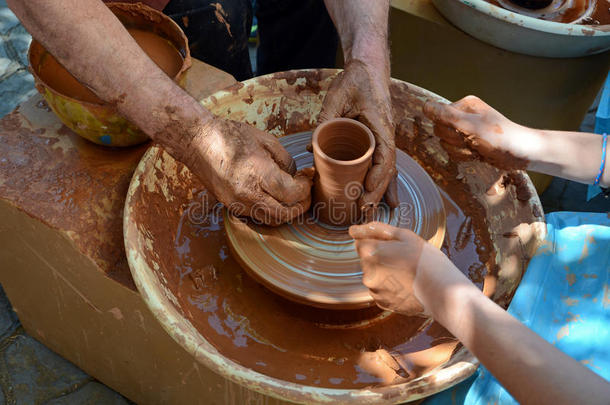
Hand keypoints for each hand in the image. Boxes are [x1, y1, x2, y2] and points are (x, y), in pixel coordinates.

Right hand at [186, 118, 313, 225]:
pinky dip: (271, 211)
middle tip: (306, 192)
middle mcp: (247, 193)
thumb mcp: (265, 140)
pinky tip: (275, 197)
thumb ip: (285, 160)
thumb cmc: (231, 135)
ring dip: (287, 212)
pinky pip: (258, 216)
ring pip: (271, 220)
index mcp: (258, 173)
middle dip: (301, 205)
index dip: (305, 189)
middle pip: (285, 214)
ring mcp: (237, 203)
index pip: (291, 194)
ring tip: (293, 196)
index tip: (308, 177)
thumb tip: (297, 175)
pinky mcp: (231, 206)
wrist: (197, 142)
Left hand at [320, 60, 397, 217]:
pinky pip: (380, 165)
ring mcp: (383, 139)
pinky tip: (376, 199)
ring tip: (373, 214)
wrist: (368, 68)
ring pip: (385, 171)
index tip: (367, 193)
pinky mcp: (376, 141)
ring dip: (380, 193)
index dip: (378, 178)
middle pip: (387, 171)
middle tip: (366, 213)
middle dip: (377, 193)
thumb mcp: (337, 97)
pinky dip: (379, 183)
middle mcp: (386, 136)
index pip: (385, 157)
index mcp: (381, 126)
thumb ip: (326, 120)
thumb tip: (310, 148)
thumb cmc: (355, 80)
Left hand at [349, 222, 428, 316]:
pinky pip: (381, 289)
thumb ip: (377, 230)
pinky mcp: (382, 303)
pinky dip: (390, 286)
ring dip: (385, 272)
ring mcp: (374, 290)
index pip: (360, 242)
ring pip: (374, 275)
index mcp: (370, 253)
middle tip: (405, 259)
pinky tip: (406, 284)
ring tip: (408, 273)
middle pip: (367, 259)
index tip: (392, 245)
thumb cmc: (426, 260)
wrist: (444, 293)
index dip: (376, 241)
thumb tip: (354, 230)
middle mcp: (367, 273)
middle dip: (380, 257)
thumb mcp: (405, 236)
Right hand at [423, 95, 534, 169]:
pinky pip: (454, 151)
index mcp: (464, 105)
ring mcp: (466, 130)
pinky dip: (464, 156)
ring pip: (446, 143)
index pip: (438, 116)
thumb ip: (446, 116)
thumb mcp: (470, 126)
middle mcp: (463, 116)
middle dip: (455, 141)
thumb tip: (425, 107)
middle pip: (440, 131)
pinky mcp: (469, 143)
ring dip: (460, 150)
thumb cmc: (500, 137)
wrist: (521, 153)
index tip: (464, 132)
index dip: (448, 129)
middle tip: (473, 141)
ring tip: (477, 149)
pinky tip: (477, 154)